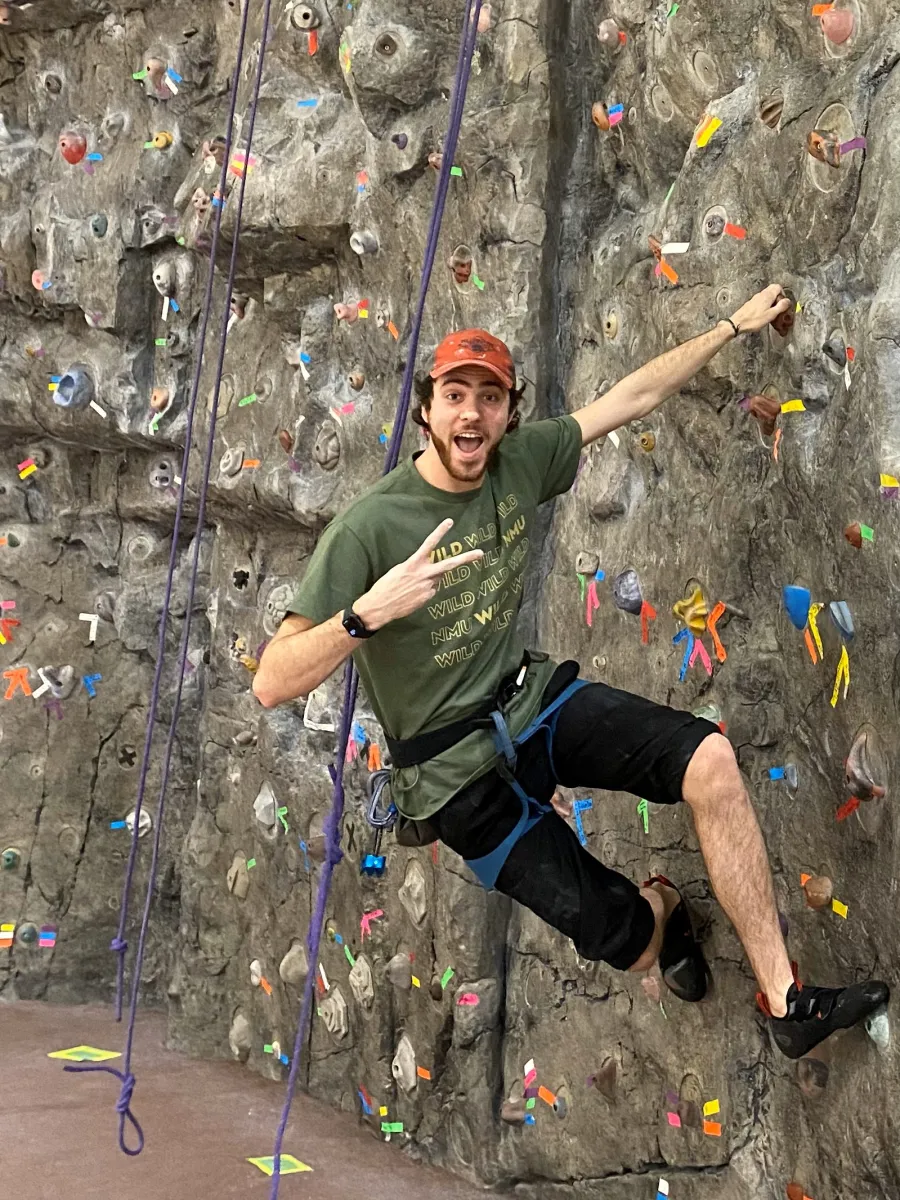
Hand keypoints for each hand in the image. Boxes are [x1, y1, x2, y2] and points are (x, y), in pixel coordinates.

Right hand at [354, 518, 483, 630]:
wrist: (380, 606)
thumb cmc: (386, 586)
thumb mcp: (399, 570)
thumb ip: (417, 567)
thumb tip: (431, 571)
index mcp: (413, 563)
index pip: (429, 544)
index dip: (439, 532)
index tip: (450, 522)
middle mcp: (424, 574)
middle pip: (449, 564)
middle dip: (466, 558)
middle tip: (480, 553)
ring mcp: (428, 587)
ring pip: (437, 579)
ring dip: (429, 579)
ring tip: (411, 586)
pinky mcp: (428, 597)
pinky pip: (431, 590)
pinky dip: (424, 590)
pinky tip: (412, 594)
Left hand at [728, 284, 791, 333]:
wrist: (738, 323)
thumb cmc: (754, 320)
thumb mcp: (771, 314)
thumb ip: (780, 306)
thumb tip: (787, 301)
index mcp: (767, 295)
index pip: (778, 287)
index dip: (783, 293)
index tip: (783, 303)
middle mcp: (761, 294)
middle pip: (772, 290)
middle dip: (777, 297)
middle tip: (778, 307)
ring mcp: (755, 298)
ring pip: (766, 295)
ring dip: (771, 301)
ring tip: (771, 312)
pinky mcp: (750, 303)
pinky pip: (761, 300)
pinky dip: (764, 304)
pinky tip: (763, 313)